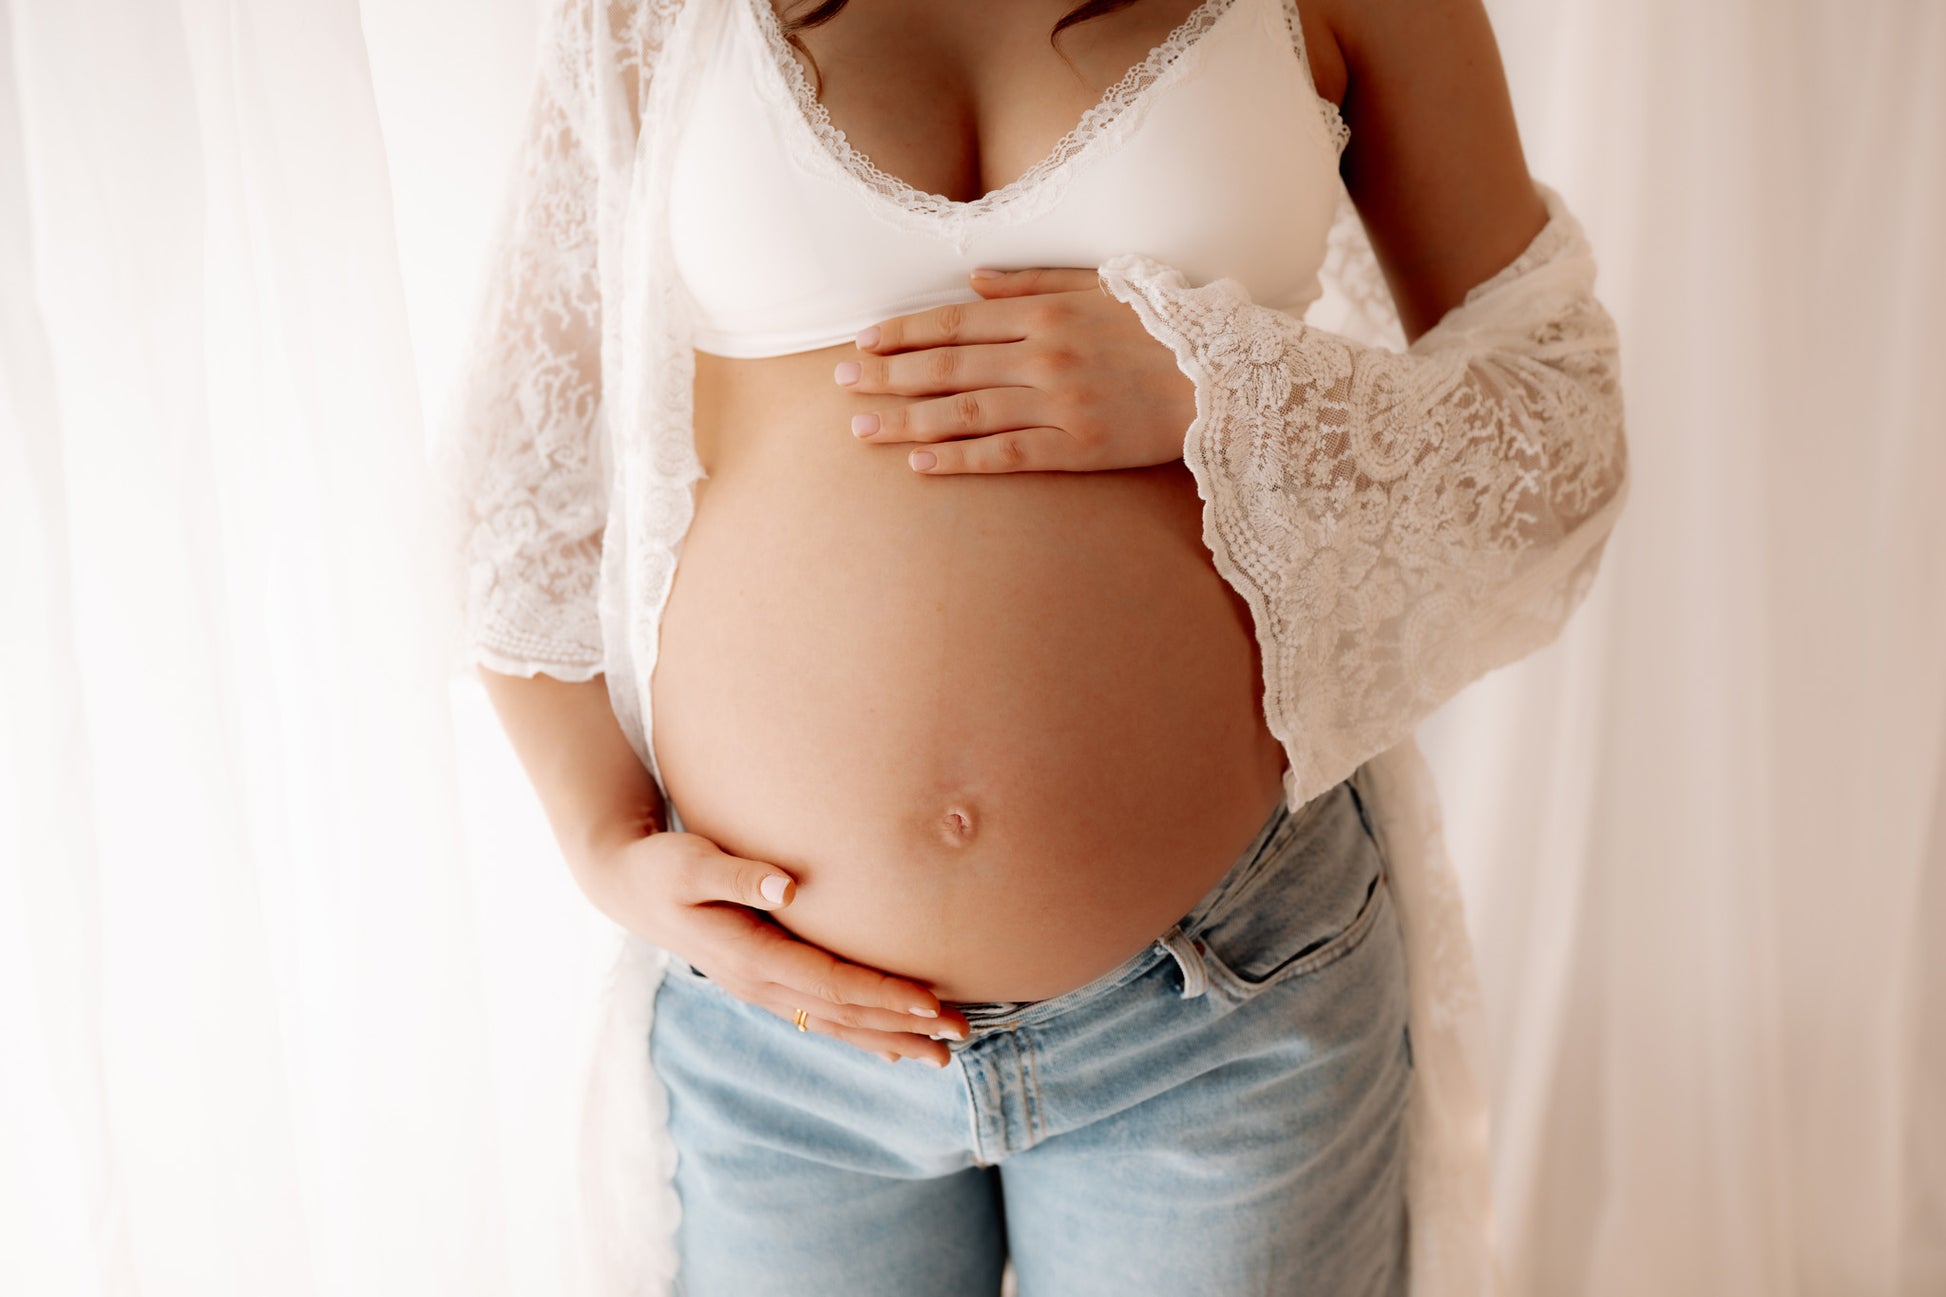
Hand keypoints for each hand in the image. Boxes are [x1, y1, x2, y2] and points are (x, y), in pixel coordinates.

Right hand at [579, 829, 970, 1066]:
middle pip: (843, 1014)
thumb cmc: (663, 866)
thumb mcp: (692, 862)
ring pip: (835, 1024)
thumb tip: (787, 884)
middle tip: (961, 1037)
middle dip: (903, 1027)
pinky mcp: (763, 983)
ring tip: (939, 1057)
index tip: (932, 1004)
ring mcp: (760, 989)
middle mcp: (759, 983)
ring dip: (888, 1039)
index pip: (831, 983)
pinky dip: (858, 1032)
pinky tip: (889, 1047)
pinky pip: (819, 1017)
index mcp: (750, 956)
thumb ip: (739, 874)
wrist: (627, 887)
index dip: (884, 995)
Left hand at [838, 266, 1196, 474]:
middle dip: (887, 375)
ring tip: (861, 427)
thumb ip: (1031, 281)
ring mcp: (1060, 404)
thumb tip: (969, 279)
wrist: (1225, 379)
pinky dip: (960, 458)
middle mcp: (1045, 356)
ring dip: (907, 420)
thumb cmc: (1162, 328)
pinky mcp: (1079, 448)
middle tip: (841, 385)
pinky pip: (1007, 455)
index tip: (861, 342)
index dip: (903, 332)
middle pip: (948, 366)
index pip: (956, 321)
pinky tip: (919, 463)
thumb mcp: (1099, 286)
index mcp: (1047, 312)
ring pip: (966, 411)